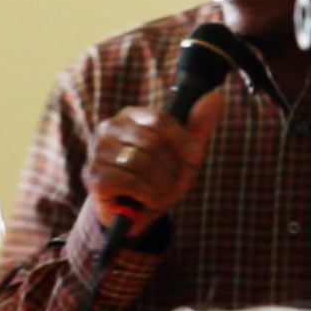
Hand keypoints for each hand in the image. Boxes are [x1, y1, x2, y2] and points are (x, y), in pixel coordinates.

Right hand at [81, 90, 223, 235]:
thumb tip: (216, 96)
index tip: (193, 160)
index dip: (183, 143)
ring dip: (162, 185)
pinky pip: (130, 181)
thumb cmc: (157, 179)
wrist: (133, 214)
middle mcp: (109, 127)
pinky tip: (147, 200)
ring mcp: (98, 151)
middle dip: (173, 169)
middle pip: (153, 142)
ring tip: (160, 194)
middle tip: (173, 184)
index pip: (160, 120)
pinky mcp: (94, 175)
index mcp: (130, 116)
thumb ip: (198, 126)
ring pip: (142, 162)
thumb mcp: (183, 154)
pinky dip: (147, 195)